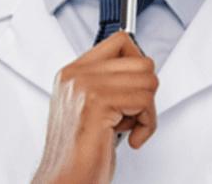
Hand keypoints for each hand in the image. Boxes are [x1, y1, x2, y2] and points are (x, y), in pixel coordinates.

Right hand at [30, 32, 157, 183]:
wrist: (64, 181)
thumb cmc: (77, 156)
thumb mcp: (89, 110)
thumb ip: (108, 86)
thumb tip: (140, 73)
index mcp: (72, 73)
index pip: (121, 41)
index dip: (138, 67)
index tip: (137, 90)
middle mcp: (76, 76)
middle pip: (141, 61)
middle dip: (146, 93)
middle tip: (132, 115)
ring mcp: (85, 86)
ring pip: (148, 80)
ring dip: (147, 111)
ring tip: (129, 128)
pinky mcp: (97, 102)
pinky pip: (145, 100)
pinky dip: (147, 124)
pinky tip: (131, 137)